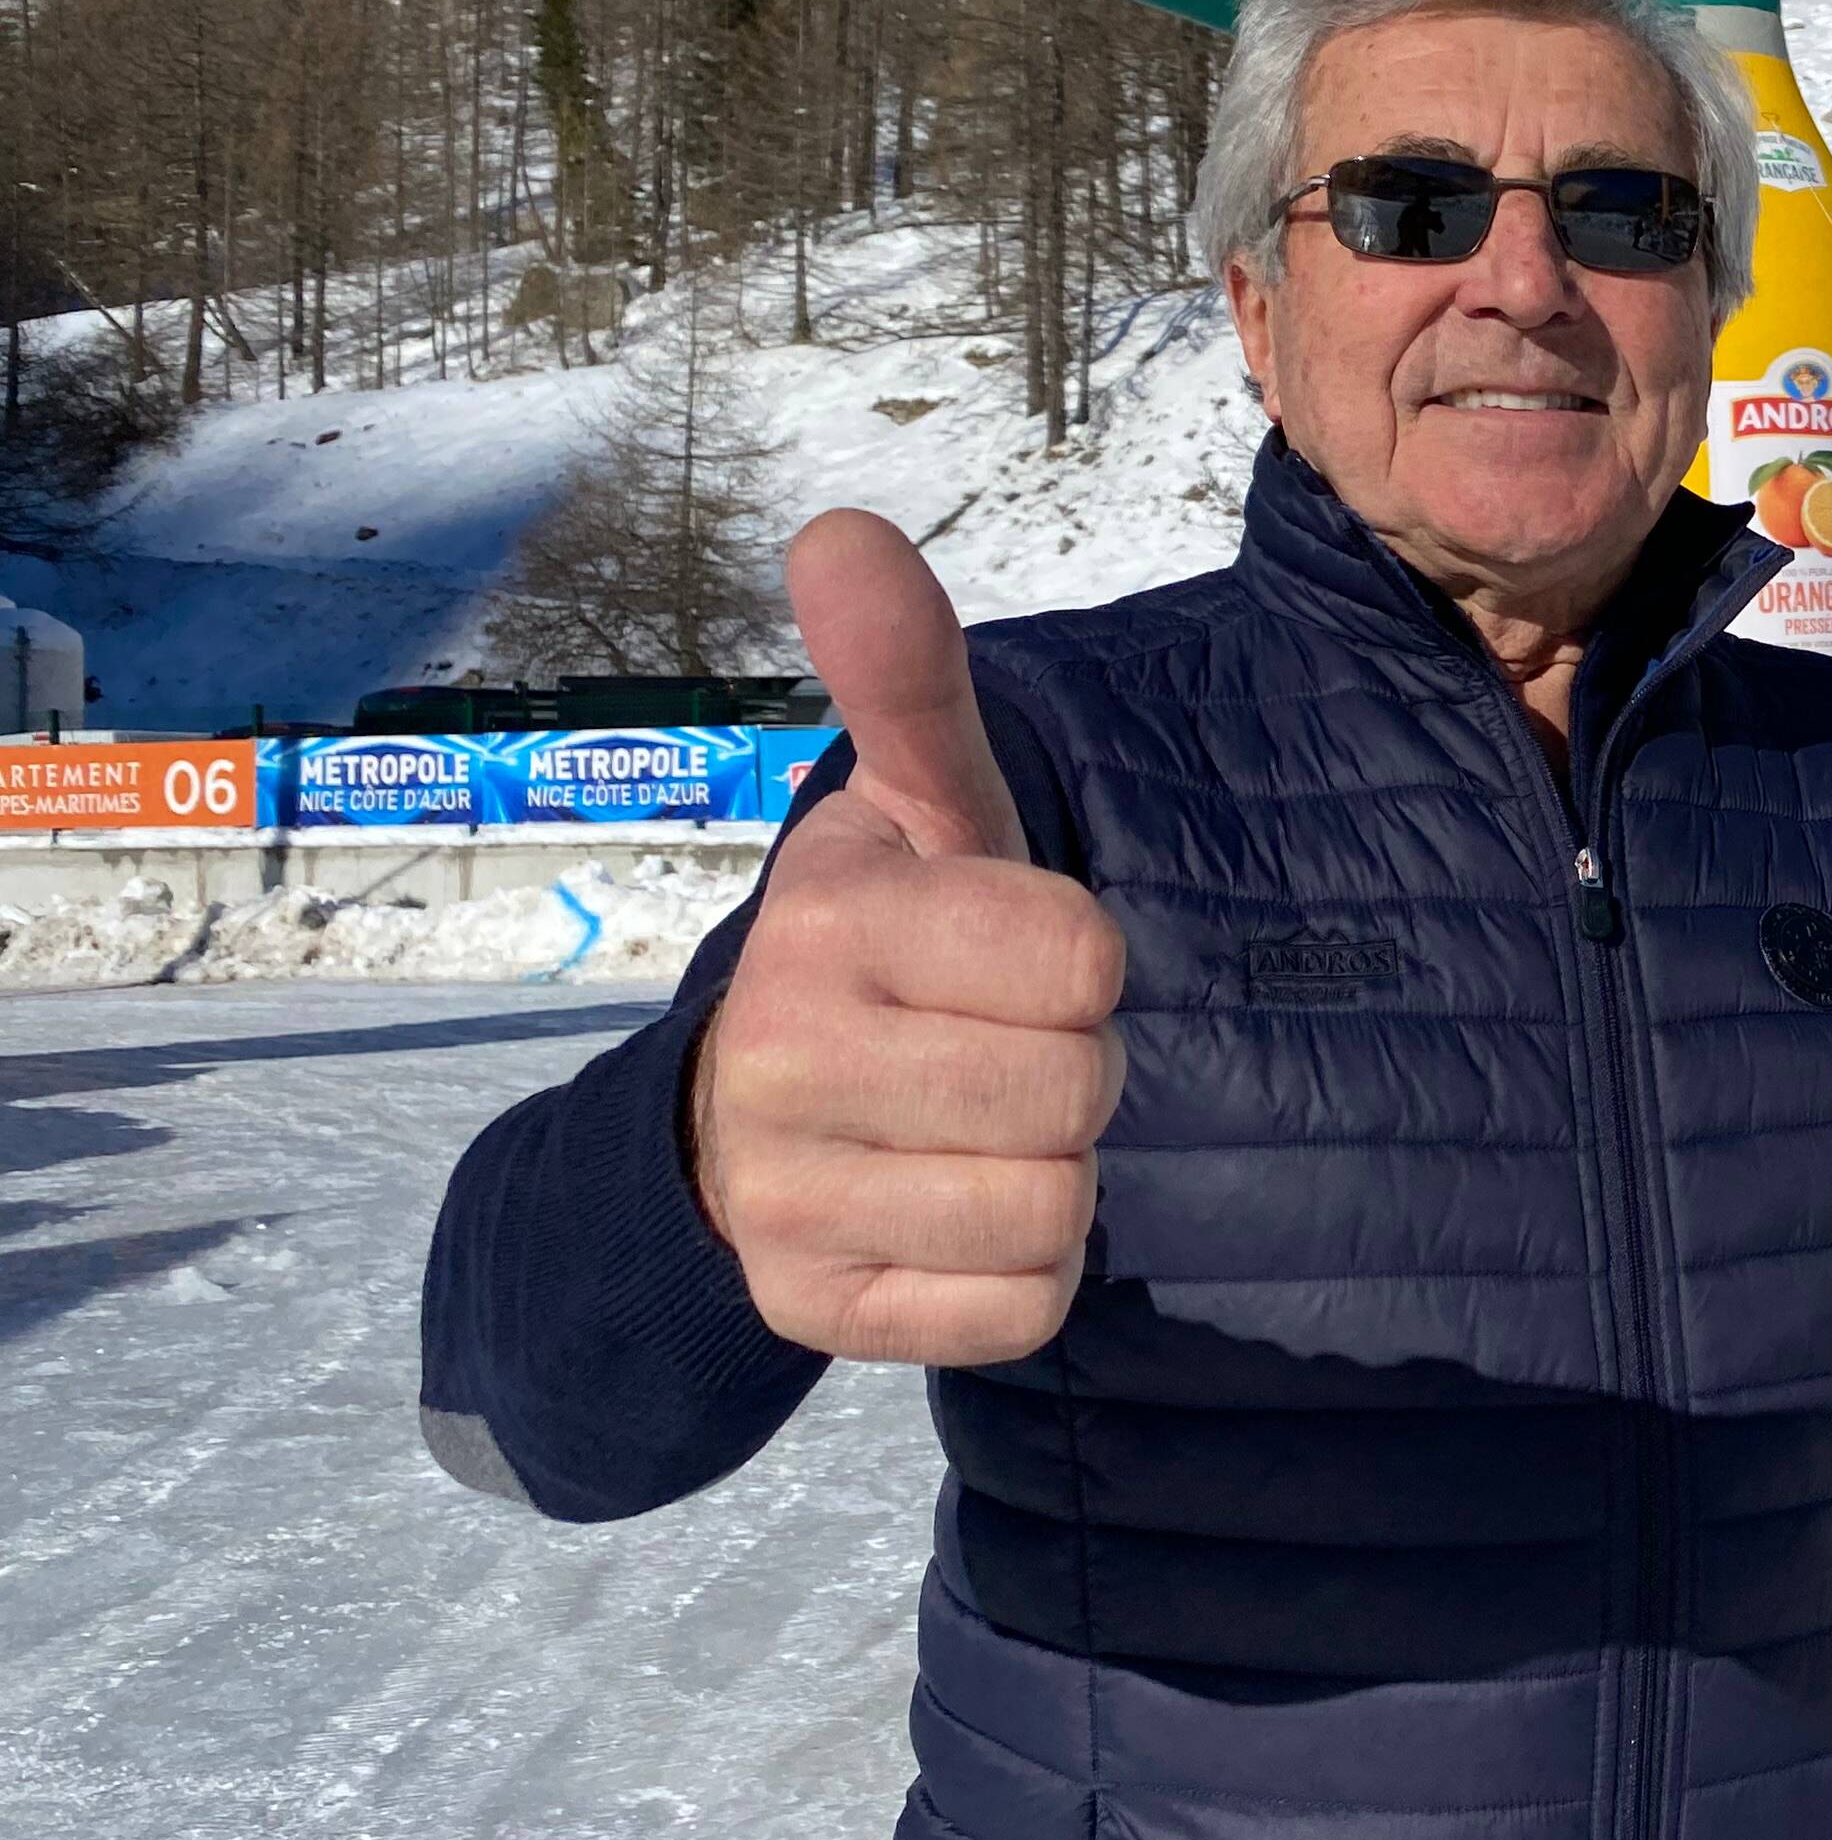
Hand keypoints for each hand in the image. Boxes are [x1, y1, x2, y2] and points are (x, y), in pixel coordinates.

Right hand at [690, 511, 1126, 1366]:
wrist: (740, 1116)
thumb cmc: (886, 946)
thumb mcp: (913, 806)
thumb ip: (907, 676)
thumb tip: (844, 529)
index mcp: (832, 923)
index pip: (1084, 959)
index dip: (1080, 962)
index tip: (1013, 956)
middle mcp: (785, 1059)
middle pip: (1078, 1091)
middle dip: (1072, 1070)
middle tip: (1001, 1046)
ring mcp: (789, 1196)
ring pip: (1056, 1209)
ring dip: (1053, 1175)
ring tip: (978, 1128)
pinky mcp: (814, 1310)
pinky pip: (1018, 1308)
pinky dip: (1020, 1273)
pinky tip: (954, 1209)